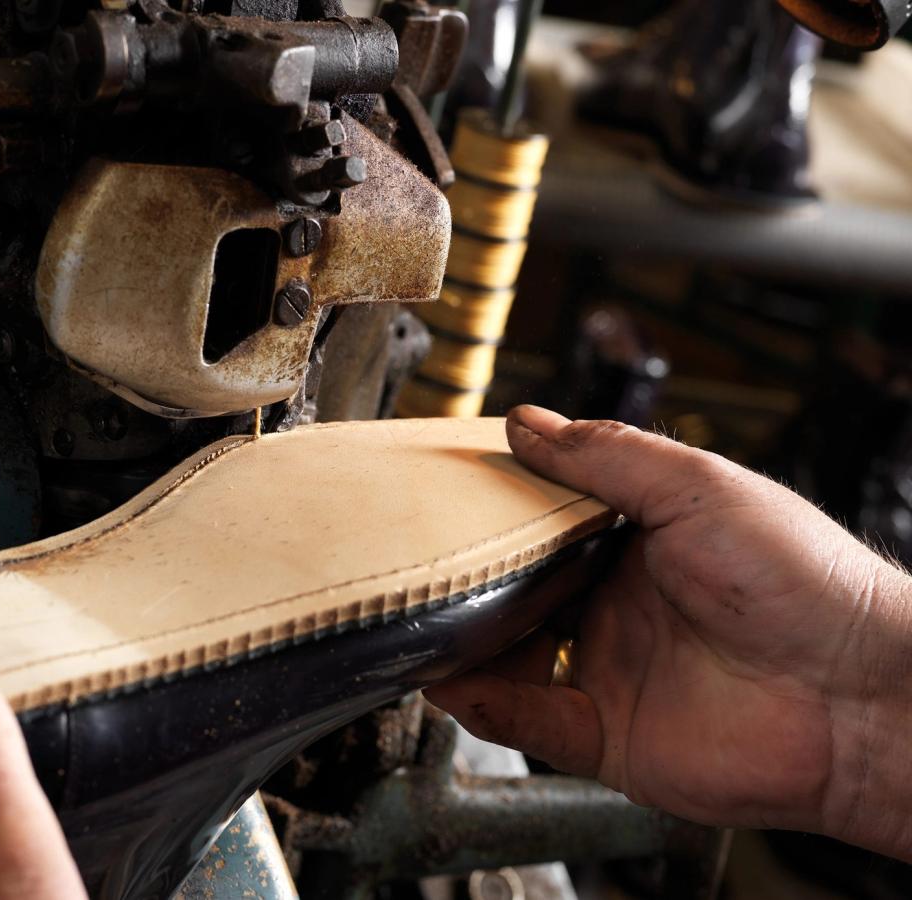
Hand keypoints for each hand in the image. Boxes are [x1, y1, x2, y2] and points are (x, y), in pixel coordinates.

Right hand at [426, 406, 911, 859]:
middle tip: (412, 563)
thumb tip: (526, 422)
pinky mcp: (610, 738)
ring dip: (462, 648)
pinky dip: (488, 706)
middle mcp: (618, 609)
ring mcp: (611, 673)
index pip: (542, 525)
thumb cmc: (804, 580)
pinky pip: (532, 722)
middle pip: (516, 595)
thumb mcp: (696, 486)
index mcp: (637, 545)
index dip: (492, 513)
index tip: (441, 496)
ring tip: (416, 627)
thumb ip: (604, 457)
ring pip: (511, 662)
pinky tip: (456, 684)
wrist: (861, 692)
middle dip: (464, 582)